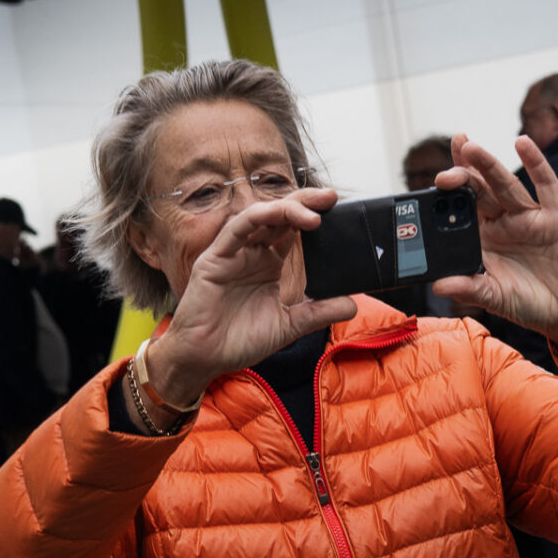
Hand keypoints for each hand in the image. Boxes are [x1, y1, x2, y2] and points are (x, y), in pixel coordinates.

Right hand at [143, 189, 357, 406]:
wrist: (205, 360)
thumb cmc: (240, 340)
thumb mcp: (289, 325)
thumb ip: (319, 312)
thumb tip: (352, 304)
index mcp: (270, 265)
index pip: (294, 231)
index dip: (314, 217)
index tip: (340, 211)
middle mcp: (253, 254)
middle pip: (281, 216)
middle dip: (306, 202)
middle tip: (331, 198)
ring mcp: (234, 253)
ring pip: (261, 216)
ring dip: (287, 208)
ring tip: (313, 215)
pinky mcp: (215, 258)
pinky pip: (237, 229)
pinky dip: (258, 217)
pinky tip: (277, 214)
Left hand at [430, 134, 557, 360]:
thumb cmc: (530, 304)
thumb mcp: (495, 298)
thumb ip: (469, 289)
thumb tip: (438, 285)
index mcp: (485, 239)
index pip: (461, 208)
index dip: (448, 191)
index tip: (431, 181)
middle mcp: (505, 222)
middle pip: (479, 190)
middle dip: (462, 175)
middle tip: (444, 172)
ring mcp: (531, 217)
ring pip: (506, 184)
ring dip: (488, 165)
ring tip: (469, 147)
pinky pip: (546, 185)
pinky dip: (536, 162)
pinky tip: (522, 143)